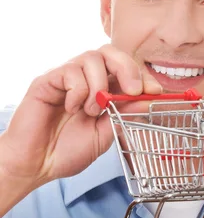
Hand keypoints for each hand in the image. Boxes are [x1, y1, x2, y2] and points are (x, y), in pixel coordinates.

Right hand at [0, 45, 161, 190]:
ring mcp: (66, 77)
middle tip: (133, 90)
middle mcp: (84, 78)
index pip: (124, 68)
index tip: (154, 90)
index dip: (141, 75)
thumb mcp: (105, 134)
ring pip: (92, 58)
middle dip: (127, 68)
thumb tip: (147, 99)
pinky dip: (78, 91)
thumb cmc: (66, 151)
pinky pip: (70, 71)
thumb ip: (124, 115)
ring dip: (99, 85)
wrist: (35, 166)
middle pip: (109, 52)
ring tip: (92, 111)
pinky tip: (71, 108)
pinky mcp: (48, 80)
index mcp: (100, 88)